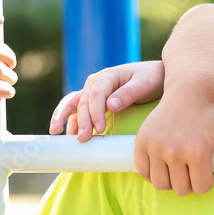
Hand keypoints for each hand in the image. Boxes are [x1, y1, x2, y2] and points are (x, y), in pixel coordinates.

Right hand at [49, 61, 164, 140]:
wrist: (156, 75)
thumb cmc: (151, 78)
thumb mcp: (144, 84)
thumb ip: (128, 93)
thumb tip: (110, 106)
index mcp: (107, 76)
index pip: (96, 95)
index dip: (95, 113)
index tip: (99, 129)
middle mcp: (95, 83)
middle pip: (82, 102)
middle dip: (81, 121)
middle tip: (82, 139)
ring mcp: (92, 92)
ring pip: (73, 104)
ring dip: (63, 118)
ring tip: (56, 133)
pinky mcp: (94, 101)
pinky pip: (76, 109)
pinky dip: (69, 119)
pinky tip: (65, 133)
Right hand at [134, 92, 213, 195]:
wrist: (188, 92)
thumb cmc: (212, 112)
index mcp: (197, 152)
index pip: (201, 187)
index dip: (207, 181)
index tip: (209, 170)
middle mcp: (174, 152)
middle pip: (181, 189)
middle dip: (190, 183)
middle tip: (194, 169)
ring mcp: (155, 147)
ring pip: (161, 184)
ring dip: (171, 181)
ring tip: (180, 169)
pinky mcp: (142, 143)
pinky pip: (143, 172)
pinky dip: (153, 174)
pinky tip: (164, 165)